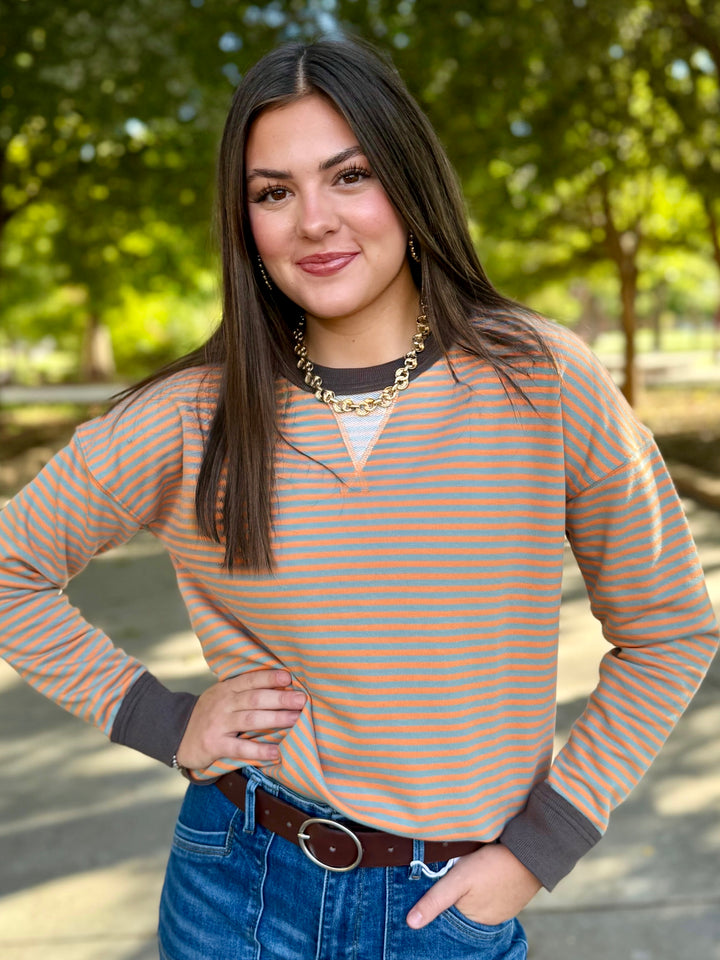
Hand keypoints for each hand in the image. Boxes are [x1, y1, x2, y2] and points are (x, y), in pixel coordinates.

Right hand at [175, 669, 305, 769]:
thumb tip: (280, 687)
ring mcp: (218, 724)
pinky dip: (259, 751)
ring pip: (250, 720)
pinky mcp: (215, 745)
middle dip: (280, 698)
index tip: (288, 676)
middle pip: (255, 698)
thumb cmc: (209, 713)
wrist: (176, 734)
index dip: (269, 677)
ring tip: (295, 720)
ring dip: (275, 719)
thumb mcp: (222, 696)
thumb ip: (244, 692)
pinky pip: (239, 748)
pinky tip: (276, 753)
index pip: (250, 680)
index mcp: (226, 689)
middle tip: (301, 699)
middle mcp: (223, 703)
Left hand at [406, 843, 541, 928]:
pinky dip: (484, 886)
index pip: (447, 917)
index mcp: (474, 922)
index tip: (432, 888)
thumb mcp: (458, 880)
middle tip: (452, 873)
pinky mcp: (510, 897)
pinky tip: (483, 873)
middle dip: (454, 895)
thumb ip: (435, 900)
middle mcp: (488, 922)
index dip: (438, 902)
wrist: (530, 854)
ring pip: (475, 901)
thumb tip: (411, 923)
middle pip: (461, 909)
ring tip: (468, 873)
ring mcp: (501, 910)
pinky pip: (490, 895)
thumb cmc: (493, 866)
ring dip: (469, 890)